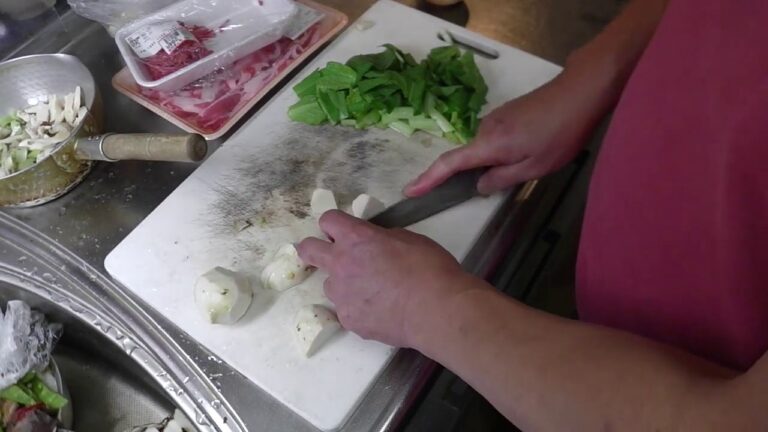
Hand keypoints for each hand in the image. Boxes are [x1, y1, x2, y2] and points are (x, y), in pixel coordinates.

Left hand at [296, 210, 478, 346]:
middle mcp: (341, 264)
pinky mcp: (349, 320)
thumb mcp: (408, 239)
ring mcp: (342, 295)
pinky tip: (381, 311)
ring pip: (331, 285)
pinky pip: (347, 309)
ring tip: (373, 292)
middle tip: (328, 254)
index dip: (334, 224)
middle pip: (308, 250)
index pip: (328, 220)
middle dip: (312, 249)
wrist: (437, 311)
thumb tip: (374, 243)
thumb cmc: (430, 270)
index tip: (341, 230)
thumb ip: (381, 238)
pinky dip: (359, 308)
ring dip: (345, 284)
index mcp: (357, 238)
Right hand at [405, 73, 596, 195]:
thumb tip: (479, 185)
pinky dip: (502, 150)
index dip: (428, 179)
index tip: (410, 191)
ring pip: (484, 149)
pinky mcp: (505, 114)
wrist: (579, 93)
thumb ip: (502, 179)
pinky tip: (530, 150)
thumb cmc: (560, 133)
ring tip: (532, 161)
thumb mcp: (534, 167)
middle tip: (507, 182)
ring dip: (497, 161)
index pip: (449, 163)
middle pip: (468, 157)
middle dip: (479, 174)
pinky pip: (494, 139)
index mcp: (489, 145)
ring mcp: (494, 119)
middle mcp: (485, 129)